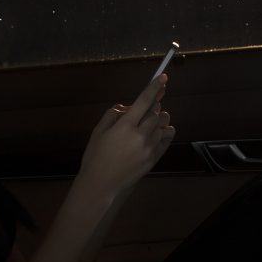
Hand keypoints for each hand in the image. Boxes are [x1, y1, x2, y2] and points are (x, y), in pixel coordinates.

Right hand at [77, 74, 174, 200]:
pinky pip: (166, 139)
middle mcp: (140, 135)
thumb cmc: (95, 157)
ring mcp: (149, 148)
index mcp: (125, 126)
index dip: (154, 87)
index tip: (163, 77)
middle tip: (147, 106)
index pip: (144, 101)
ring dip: (159, 118)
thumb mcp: (98, 131)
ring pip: (162, 125)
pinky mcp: (153, 159)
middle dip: (153, 105)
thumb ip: (113, 114)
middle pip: (155, 112)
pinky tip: (162, 130)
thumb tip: (126, 107)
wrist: (100, 184)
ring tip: (151, 120)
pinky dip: (166, 131)